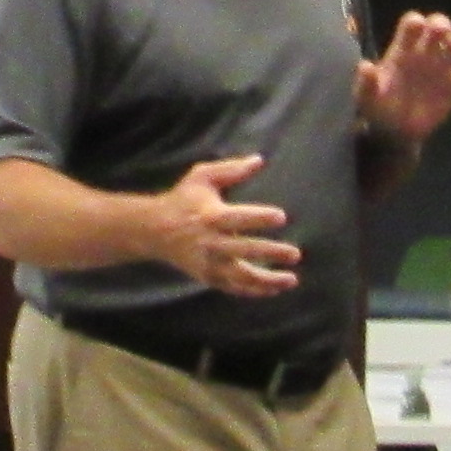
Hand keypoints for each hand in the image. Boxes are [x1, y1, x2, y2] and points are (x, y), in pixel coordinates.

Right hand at [143, 154, 301, 296]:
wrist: (154, 230)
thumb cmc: (183, 199)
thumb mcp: (202, 177)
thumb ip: (231, 169)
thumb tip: (259, 160)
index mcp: (210, 216)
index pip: (238, 218)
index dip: (260, 218)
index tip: (282, 217)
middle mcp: (210, 242)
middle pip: (244, 250)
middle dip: (271, 253)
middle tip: (295, 254)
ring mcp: (209, 263)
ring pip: (241, 277)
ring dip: (268, 281)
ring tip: (292, 280)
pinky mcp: (209, 277)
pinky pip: (235, 288)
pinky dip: (255, 291)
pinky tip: (275, 288)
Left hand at [359, 11, 450, 150]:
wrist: (395, 132)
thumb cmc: (378, 108)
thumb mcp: (366, 98)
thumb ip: (366, 83)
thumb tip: (365, 66)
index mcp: (402, 49)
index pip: (411, 25)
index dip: (416, 22)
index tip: (418, 25)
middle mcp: (424, 52)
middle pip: (436, 26)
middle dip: (441, 23)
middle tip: (442, 31)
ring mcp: (441, 67)